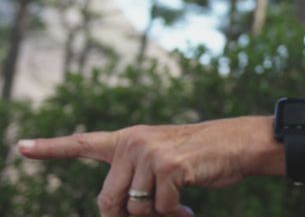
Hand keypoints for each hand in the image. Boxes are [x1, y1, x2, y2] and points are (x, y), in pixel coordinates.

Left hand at [18, 116, 269, 216]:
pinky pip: (159, 208)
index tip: (20, 147)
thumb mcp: (163, 162)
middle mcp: (134, 142)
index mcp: (129, 139)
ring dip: (158, 216)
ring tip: (179, 207)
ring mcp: (150, 153)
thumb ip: (136, 177)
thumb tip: (118, 211)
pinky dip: (174, 214)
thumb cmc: (202, 157)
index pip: (83, 143)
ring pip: (135, 209)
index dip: (50, 148)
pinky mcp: (169, 167)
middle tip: (157, 215)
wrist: (238, 143)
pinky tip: (188, 207)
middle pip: (108, 200)